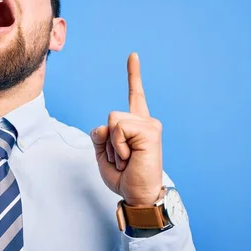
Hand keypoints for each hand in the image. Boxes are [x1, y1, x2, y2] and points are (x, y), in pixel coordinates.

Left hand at [91, 53, 162, 206]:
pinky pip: (118, 129)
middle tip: (121, 159)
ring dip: (112, 146)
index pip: (135, 95)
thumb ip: (100, 135)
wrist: (137, 195)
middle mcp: (145, 121)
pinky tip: (130, 157)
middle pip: (111, 116)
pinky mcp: (150, 131)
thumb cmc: (123, 177)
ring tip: (126, 159)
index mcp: (136, 125)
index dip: (133, 74)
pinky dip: (117, 147)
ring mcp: (150, 125)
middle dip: (107, 141)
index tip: (133, 55)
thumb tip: (105, 124)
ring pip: (113, 121)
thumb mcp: (103, 154)